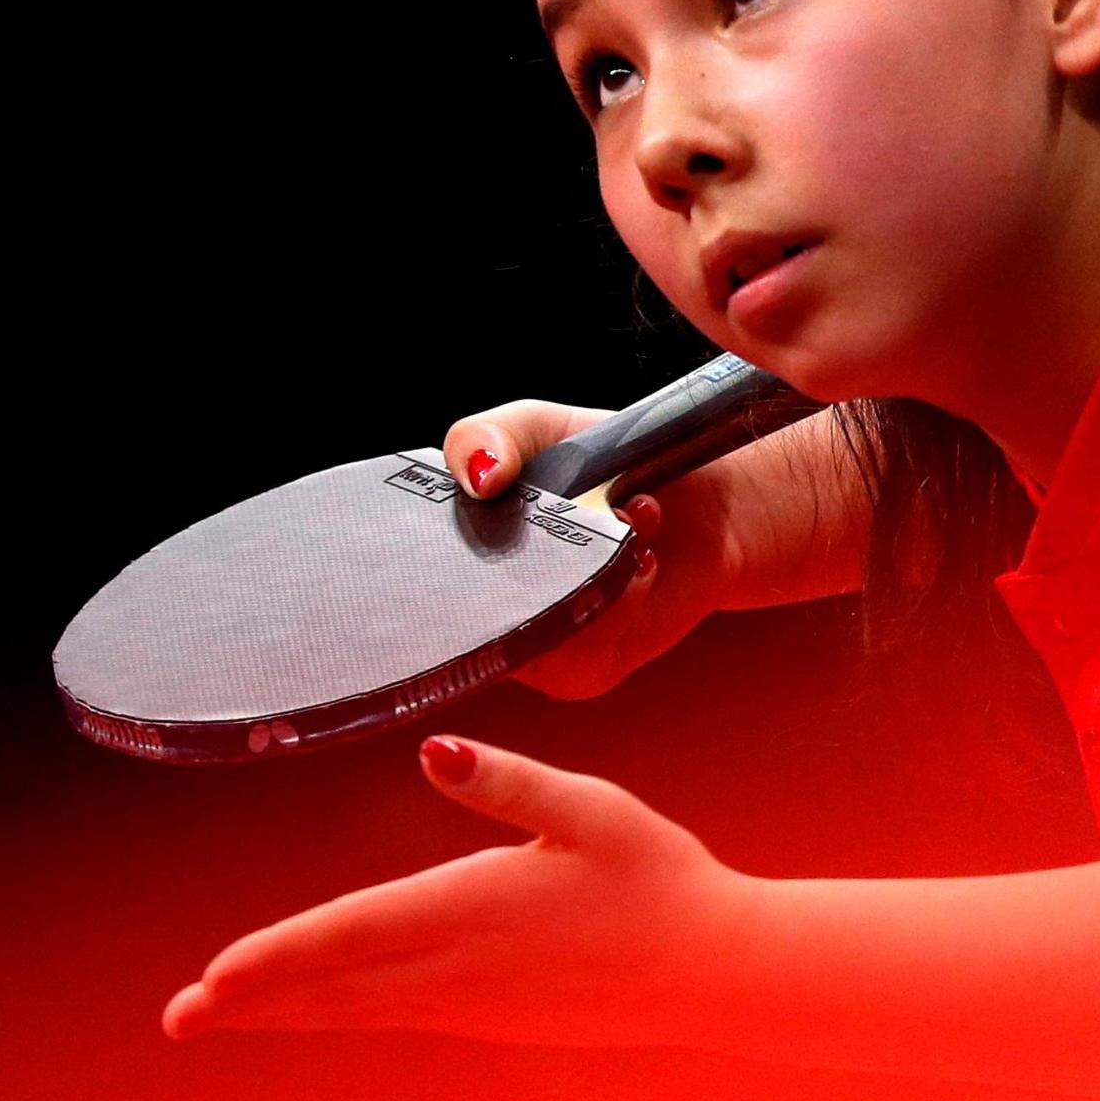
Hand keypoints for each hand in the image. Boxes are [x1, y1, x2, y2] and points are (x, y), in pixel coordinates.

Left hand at [164, 736, 758, 1050]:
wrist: (717, 973)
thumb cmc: (660, 879)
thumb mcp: (592, 812)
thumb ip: (509, 784)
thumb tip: (433, 751)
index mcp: (476, 908)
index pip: (353, 934)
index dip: (276, 956)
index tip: (212, 978)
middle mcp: (461, 968)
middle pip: (335, 987)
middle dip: (252, 1002)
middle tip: (176, 1020)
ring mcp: (475, 1003)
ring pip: (358, 1008)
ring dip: (286, 1010)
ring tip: (220, 1016)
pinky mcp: (493, 1018)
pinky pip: (393, 1014)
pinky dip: (340, 1011)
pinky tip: (319, 1007)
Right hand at [443, 398, 863, 697]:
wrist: (706, 501)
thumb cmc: (610, 465)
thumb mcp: (539, 428)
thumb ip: (488, 436)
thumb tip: (474, 475)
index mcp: (448, 556)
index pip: (394, 585)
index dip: (406, 565)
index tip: (469, 513)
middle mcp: (478, 612)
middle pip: (451, 625)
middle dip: (516, 563)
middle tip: (575, 509)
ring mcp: (528, 649)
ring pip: (524, 638)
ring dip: (586, 574)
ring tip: (627, 517)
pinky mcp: (583, 672)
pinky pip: (578, 655)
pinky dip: (618, 600)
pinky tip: (642, 561)